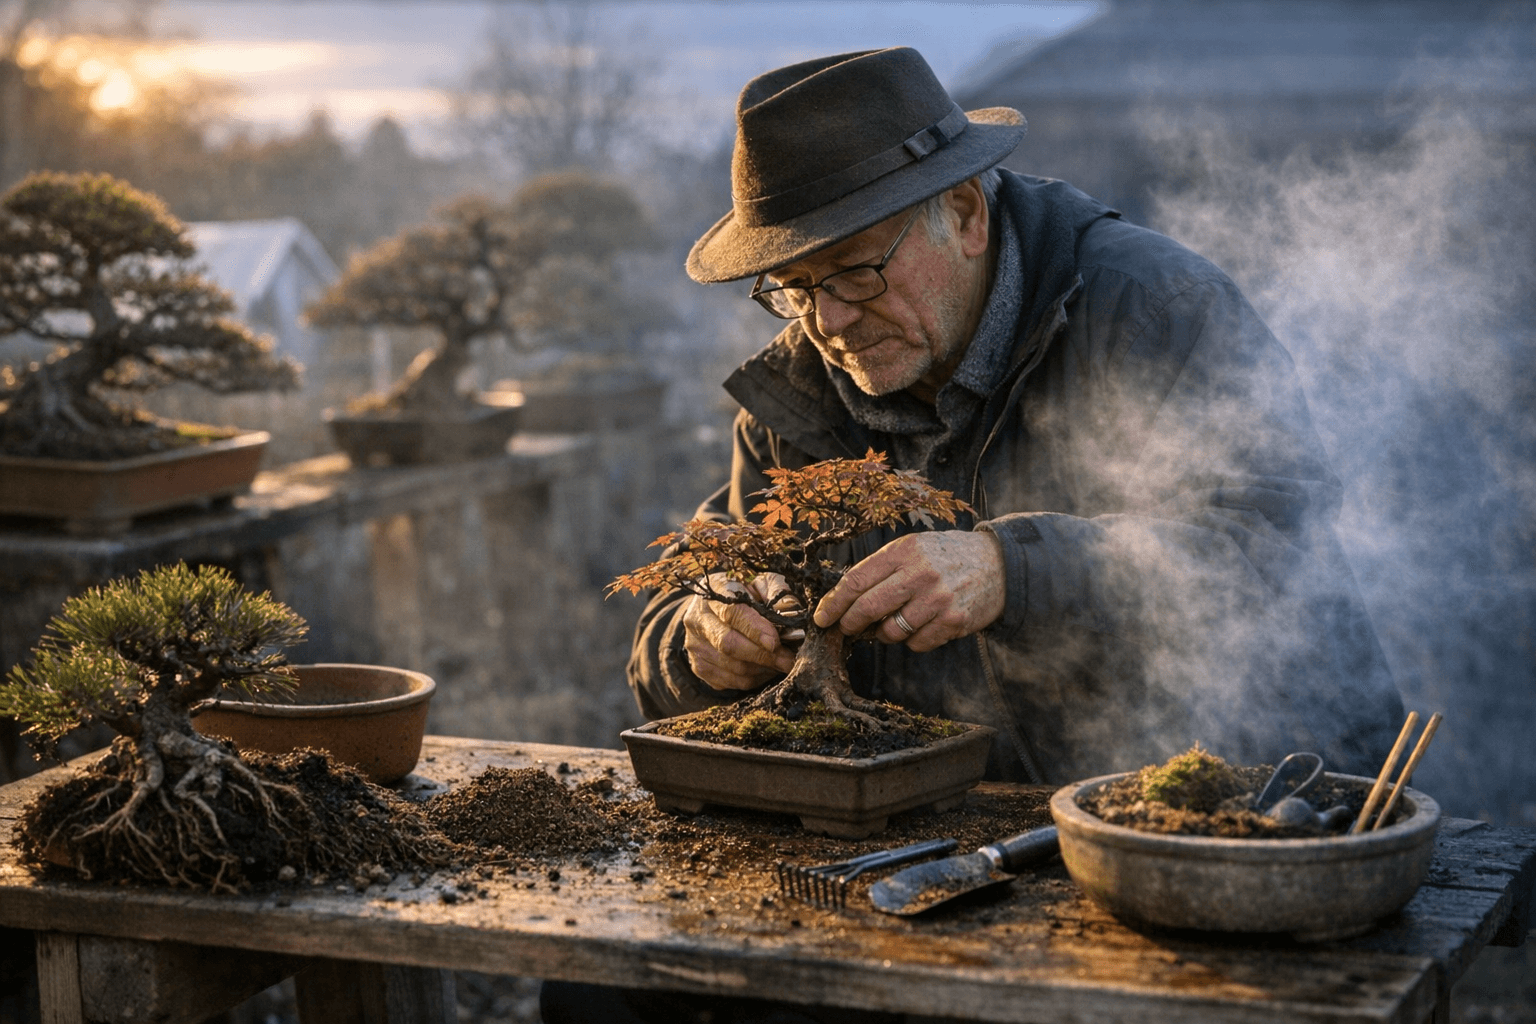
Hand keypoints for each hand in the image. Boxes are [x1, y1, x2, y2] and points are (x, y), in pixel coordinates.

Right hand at [681, 573, 798, 691]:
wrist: (712, 609)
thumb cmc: (744, 594)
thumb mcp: (761, 583)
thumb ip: (777, 594)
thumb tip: (793, 614)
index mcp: (714, 592)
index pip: (733, 612)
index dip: (755, 629)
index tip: (775, 642)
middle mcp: (698, 619)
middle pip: (729, 644)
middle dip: (763, 655)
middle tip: (787, 660)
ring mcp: (695, 646)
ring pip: (732, 667)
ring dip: (762, 669)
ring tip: (780, 662)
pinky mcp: (699, 667)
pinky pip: (731, 681)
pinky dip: (753, 679)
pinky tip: (764, 668)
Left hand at [813, 531, 1004, 651]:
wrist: (999, 564)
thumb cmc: (947, 557)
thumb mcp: (914, 549)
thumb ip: (883, 569)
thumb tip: (845, 600)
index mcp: (904, 551)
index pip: (856, 580)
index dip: (834, 603)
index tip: (822, 617)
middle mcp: (920, 573)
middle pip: (868, 608)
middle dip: (850, 623)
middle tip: (846, 628)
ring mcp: (938, 598)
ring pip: (891, 632)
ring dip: (885, 633)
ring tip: (896, 621)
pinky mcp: (954, 620)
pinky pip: (916, 643)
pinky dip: (913, 640)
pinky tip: (924, 625)